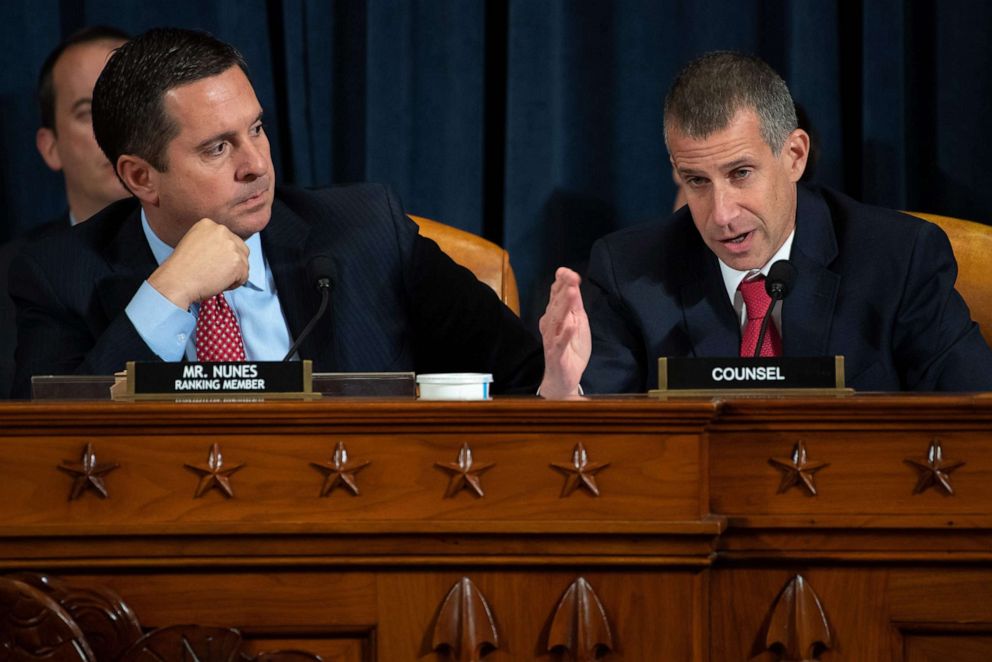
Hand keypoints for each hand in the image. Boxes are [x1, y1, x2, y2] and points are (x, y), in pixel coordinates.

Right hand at [147, 218, 249, 309]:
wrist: (177, 281)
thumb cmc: (181, 268)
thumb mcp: (193, 243)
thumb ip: (211, 242)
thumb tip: (226, 252)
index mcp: (209, 224)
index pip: (229, 239)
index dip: (222, 255)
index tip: (210, 262)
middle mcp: (222, 230)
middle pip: (240, 249)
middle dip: (232, 263)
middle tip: (214, 272)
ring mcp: (232, 246)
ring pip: (243, 263)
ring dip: (233, 274)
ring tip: (214, 278)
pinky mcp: (238, 262)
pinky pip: (244, 276)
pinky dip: (234, 284)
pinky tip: (218, 283)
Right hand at [539, 267, 590, 397]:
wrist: (565, 376)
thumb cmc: (571, 348)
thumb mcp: (578, 322)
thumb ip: (574, 305)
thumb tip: (573, 283)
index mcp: (554, 315)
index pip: (556, 296)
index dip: (562, 283)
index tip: (569, 272)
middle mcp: (550, 325)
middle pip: (556, 304)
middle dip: (563, 290)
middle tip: (571, 277)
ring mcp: (552, 339)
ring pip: (557, 320)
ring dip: (564, 306)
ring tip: (571, 293)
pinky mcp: (556, 353)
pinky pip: (560, 343)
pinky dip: (566, 334)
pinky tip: (571, 325)